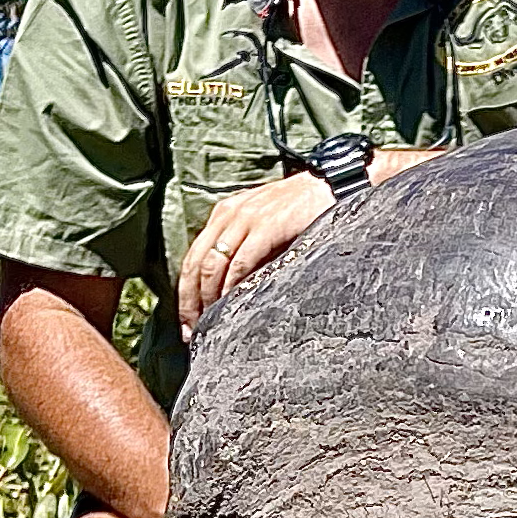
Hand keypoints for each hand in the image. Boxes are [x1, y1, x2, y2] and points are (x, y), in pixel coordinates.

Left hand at [179, 169, 333, 331]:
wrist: (330, 186)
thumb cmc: (301, 211)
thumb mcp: (264, 223)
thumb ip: (245, 246)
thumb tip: (230, 287)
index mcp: (225, 214)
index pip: (195, 257)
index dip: (186, 292)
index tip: (186, 320)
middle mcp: (229, 214)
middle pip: (196, 263)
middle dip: (190, 300)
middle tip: (190, 330)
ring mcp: (246, 219)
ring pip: (212, 264)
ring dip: (207, 298)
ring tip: (208, 323)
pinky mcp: (266, 226)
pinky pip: (239, 262)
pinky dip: (230, 286)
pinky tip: (229, 305)